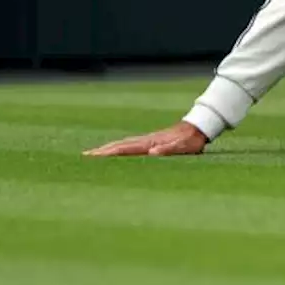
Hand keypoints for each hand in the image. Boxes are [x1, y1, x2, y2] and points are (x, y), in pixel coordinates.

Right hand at [82, 121, 207, 156]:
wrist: (199, 127)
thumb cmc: (191, 141)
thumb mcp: (182, 148)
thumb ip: (168, 149)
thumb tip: (153, 153)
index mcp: (149, 143)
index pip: (124, 149)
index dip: (108, 153)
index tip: (93, 156)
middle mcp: (146, 140)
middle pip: (119, 145)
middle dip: (102, 151)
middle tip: (85, 156)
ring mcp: (148, 140)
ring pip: (124, 144)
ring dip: (109, 149)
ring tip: (95, 154)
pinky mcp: (151, 141)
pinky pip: (130, 145)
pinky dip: (119, 148)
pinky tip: (117, 152)